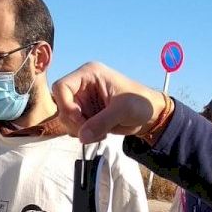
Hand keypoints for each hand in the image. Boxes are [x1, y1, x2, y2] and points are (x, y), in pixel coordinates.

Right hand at [51, 62, 167, 143]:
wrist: (150, 114)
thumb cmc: (140, 103)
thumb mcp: (122, 110)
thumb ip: (101, 122)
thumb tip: (82, 136)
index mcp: (89, 74)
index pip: (61, 87)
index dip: (66, 105)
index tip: (80, 118)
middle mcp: (82, 86)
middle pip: (62, 105)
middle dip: (75, 122)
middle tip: (92, 131)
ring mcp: (84, 101)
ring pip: (66, 119)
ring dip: (80, 130)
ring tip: (101, 133)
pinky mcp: (87, 114)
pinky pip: (75, 127)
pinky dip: (85, 134)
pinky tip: (102, 134)